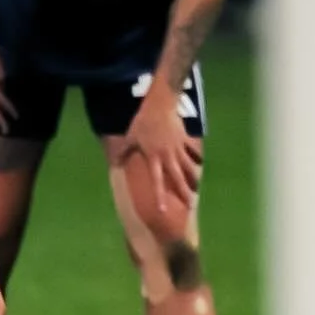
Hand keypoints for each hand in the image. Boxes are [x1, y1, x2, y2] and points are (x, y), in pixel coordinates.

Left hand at [124, 82, 201, 212]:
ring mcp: (178, 148)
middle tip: (190, 206)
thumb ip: (124, 151)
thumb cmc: (143, 121)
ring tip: (197, 189)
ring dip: (193, 178)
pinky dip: (196, 157)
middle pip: (178, 178)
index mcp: (154, 158)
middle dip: (184, 192)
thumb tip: (114, 163)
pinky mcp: (185, 140)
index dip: (159, 196)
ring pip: (188, 167)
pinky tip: (199, 163)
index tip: (163, 210)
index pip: (157, 181)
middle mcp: (168, 156)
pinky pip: (192, 151)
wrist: (161, 104)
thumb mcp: (130, 136)